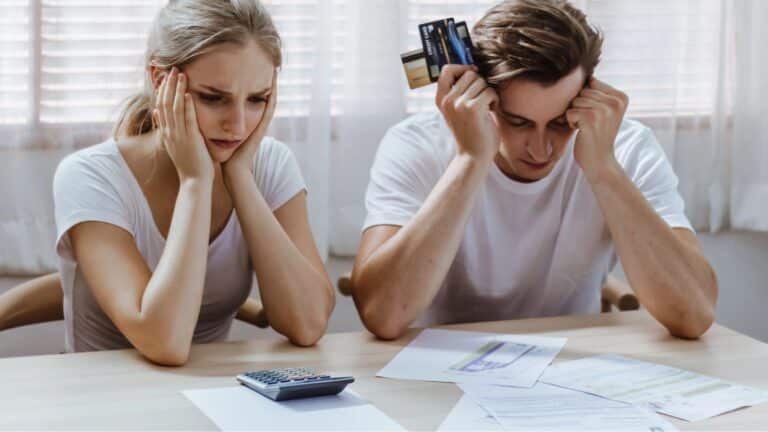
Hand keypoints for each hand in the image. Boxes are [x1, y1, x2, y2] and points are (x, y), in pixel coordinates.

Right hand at [153, 67, 213, 181]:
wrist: (194, 182)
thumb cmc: (189, 164)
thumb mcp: (175, 143)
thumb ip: (168, 127)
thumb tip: (158, 112)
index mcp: (167, 132)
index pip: (161, 106)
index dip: (162, 89)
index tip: (164, 75)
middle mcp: (170, 132)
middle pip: (165, 103)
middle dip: (168, 84)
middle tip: (172, 67)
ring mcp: (179, 136)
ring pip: (175, 108)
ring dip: (177, 90)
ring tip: (180, 73)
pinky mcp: (190, 140)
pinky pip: (188, 120)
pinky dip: (187, 106)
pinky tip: (188, 93)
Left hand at [223, 71, 277, 174]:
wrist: (232, 170)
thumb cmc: (223, 153)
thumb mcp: (217, 131)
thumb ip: (213, 120)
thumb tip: (199, 107)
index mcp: (244, 120)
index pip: (250, 97)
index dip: (251, 83)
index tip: (249, 66)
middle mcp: (254, 120)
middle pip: (261, 96)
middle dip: (264, 81)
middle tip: (268, 63)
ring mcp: (260, 123)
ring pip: (268, 100)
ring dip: (272, 85)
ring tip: (274, 68)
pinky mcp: (262, 128)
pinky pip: (269, 109)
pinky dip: (272, 96)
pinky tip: (273, 85)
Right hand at [435, 65, 499, 161]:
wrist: (473, 156)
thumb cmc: (470, 132)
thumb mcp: (457, 110)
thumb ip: (459, 91)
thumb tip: (472, 68)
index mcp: (441, 99)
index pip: (447, 70)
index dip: (462, 68)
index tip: (473, 76)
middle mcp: (447, 100)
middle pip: (469, 73)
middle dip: (481, 83)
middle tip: (482, 99)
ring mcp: (459, 104)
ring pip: (481, 81)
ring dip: (488, 92)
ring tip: (486, 107)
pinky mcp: (473, 108)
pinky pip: (489, 91)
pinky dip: (495, 100)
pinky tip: (491, 111)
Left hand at [566, 77, 628, 181]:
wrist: (600, 161)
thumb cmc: (597, 135)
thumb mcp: (604, 111)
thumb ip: (598, 92)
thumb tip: (586, 74)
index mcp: (621, 97)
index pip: (592, 83)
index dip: (587, 99)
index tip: (596, 116)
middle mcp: (615, 102)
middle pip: (582, 92)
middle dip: (580, 107)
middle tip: (590, 124)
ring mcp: (604, 109)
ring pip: (575, 101)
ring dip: (575, 115)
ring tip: (587, 127)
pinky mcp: (591, 118)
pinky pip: (569, 111)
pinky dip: (571, 122)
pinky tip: (582, 132)